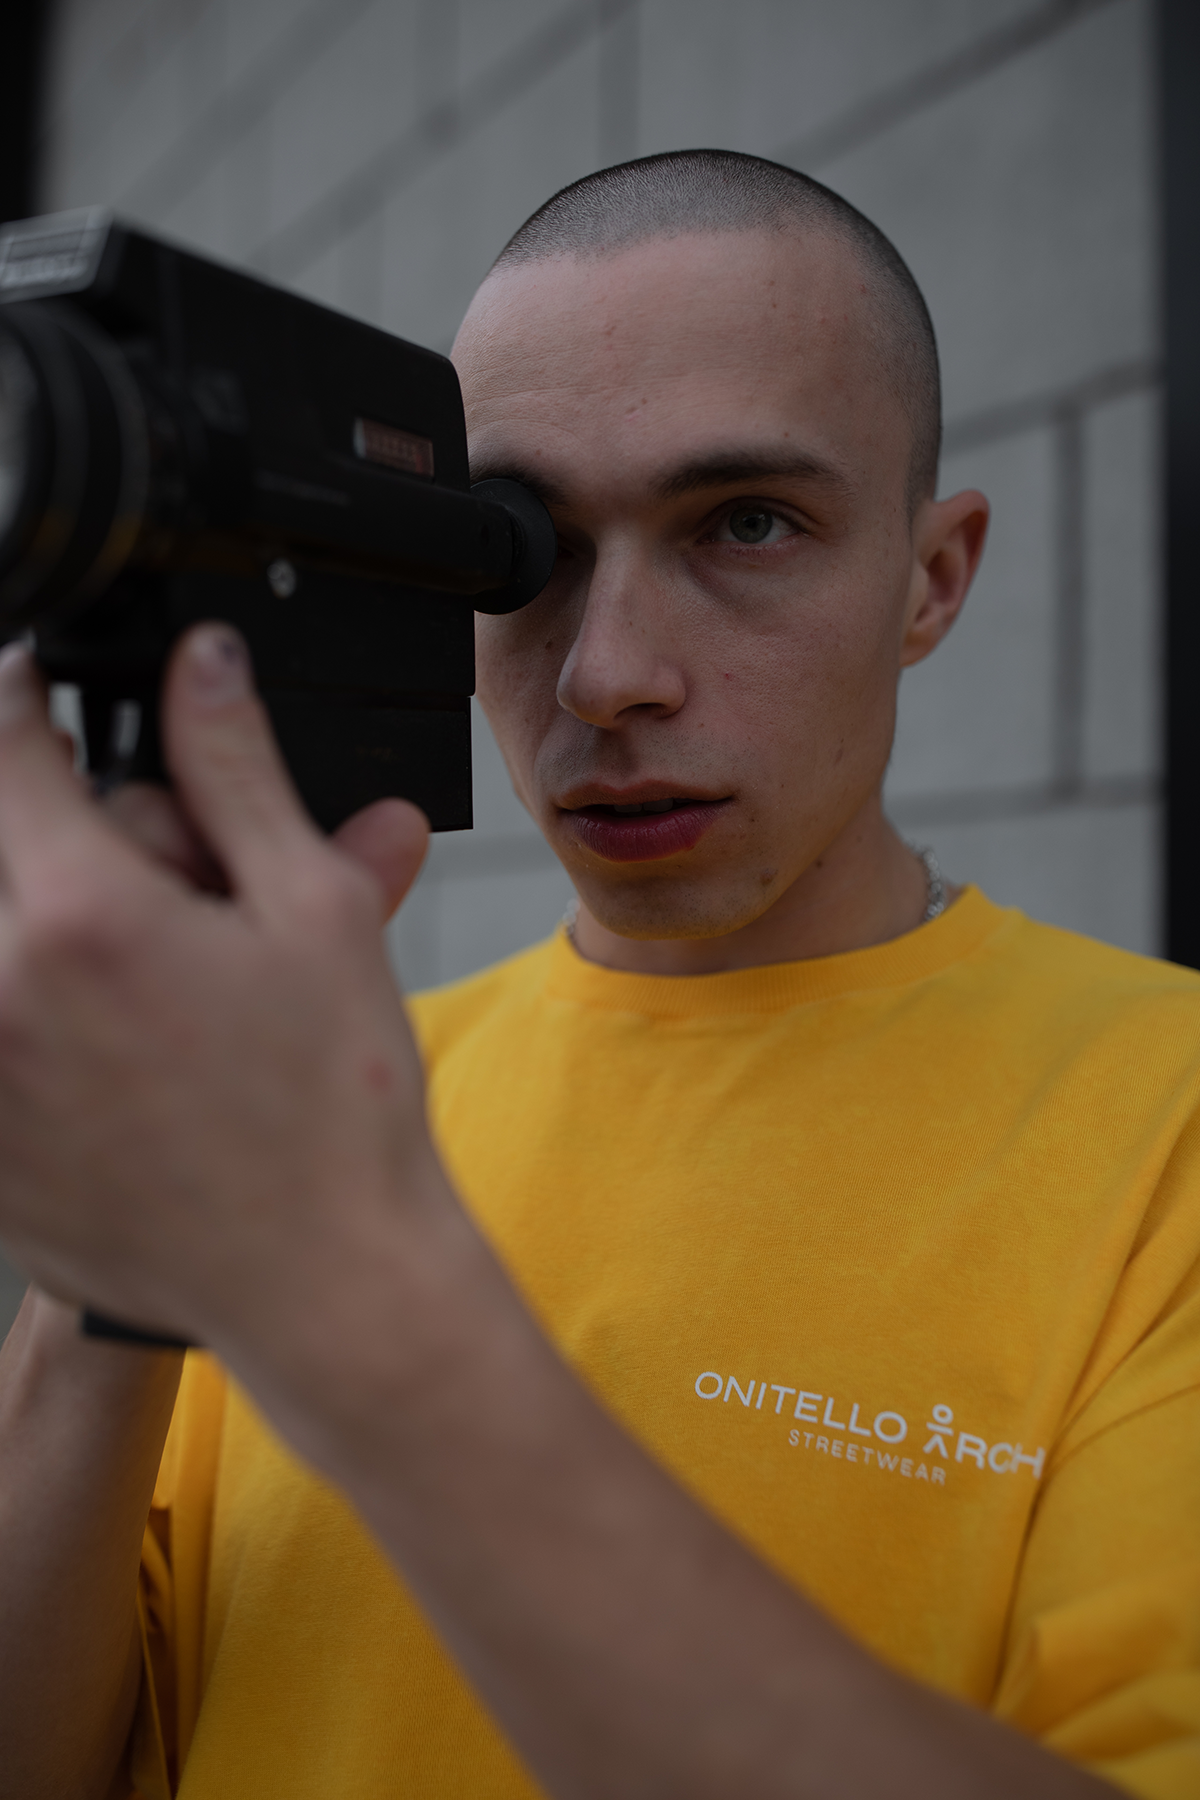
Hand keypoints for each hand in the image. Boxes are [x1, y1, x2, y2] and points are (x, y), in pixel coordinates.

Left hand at [0, 627, 435, 1345]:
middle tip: (172, 883)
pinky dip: (44, 1008)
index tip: (44, 686)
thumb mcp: (314, 910)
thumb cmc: (333, 1118)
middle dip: (74, 829)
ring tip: (154, 976)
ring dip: (57, 918)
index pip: (6, 742)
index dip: (28, 694)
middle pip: (2, 839)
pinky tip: (133, 1048)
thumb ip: (238, 769)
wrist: (323, 1283)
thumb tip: (203, 665)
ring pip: (3, 930)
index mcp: (81, 918)